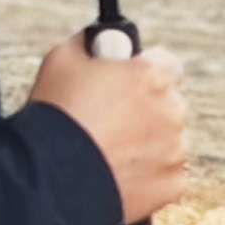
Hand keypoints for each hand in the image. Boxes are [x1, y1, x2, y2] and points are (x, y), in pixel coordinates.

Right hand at [29, 31, 193, 224]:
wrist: (49, 177)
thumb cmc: (54, 114)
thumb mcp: (62, 59)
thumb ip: (91, 44)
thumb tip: (99, 38)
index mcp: (152, 76)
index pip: (168, 65)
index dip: (145, 73)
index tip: (127, 83)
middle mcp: (172, 110)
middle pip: (167, 106)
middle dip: (145, 111)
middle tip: (109, 123)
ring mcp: (175, 150)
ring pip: (167, 143)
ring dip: (146, 146)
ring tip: (105, 154)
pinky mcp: (172, 185)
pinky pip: (165, 177)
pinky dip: (147, 178)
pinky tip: (116, 176)